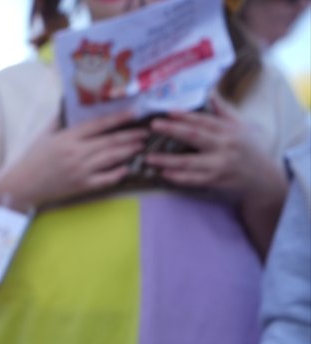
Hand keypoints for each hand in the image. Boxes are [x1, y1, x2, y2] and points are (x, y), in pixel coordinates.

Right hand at [0, 112, 147, 208]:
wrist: (22, 185)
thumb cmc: (32, 159)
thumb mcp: (44, 135)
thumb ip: (59, 120)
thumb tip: (71, 104)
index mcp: (68, 138)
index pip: (99, 125)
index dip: (118, 118)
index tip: (134, 113)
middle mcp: (76, 152)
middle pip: (110, 141)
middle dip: (131, 135)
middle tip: (146, 132)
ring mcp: (80, 170)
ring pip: (111, 158)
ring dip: (129, 151)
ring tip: (141, 146)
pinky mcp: (81, 186)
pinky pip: (105, 179)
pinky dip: (118, 173)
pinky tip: (127, 168)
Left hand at [145, 97, 285, 207]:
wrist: (265, 179)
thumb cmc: (251, 149)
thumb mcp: (243, 127)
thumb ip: (224, 112)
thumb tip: (211, 93)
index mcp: (229, 131)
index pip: (204, 120)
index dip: (185, 115)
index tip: (168, 111)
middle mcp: (224, 146)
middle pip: (194, 136)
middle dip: (172, 130)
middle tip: (153, 126)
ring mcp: (219, 165)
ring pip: (189, 162)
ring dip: (167, 160)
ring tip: (148, 157)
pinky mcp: (216, 181)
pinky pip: (193, 180)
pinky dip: (177, 177)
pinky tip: (163, 174)